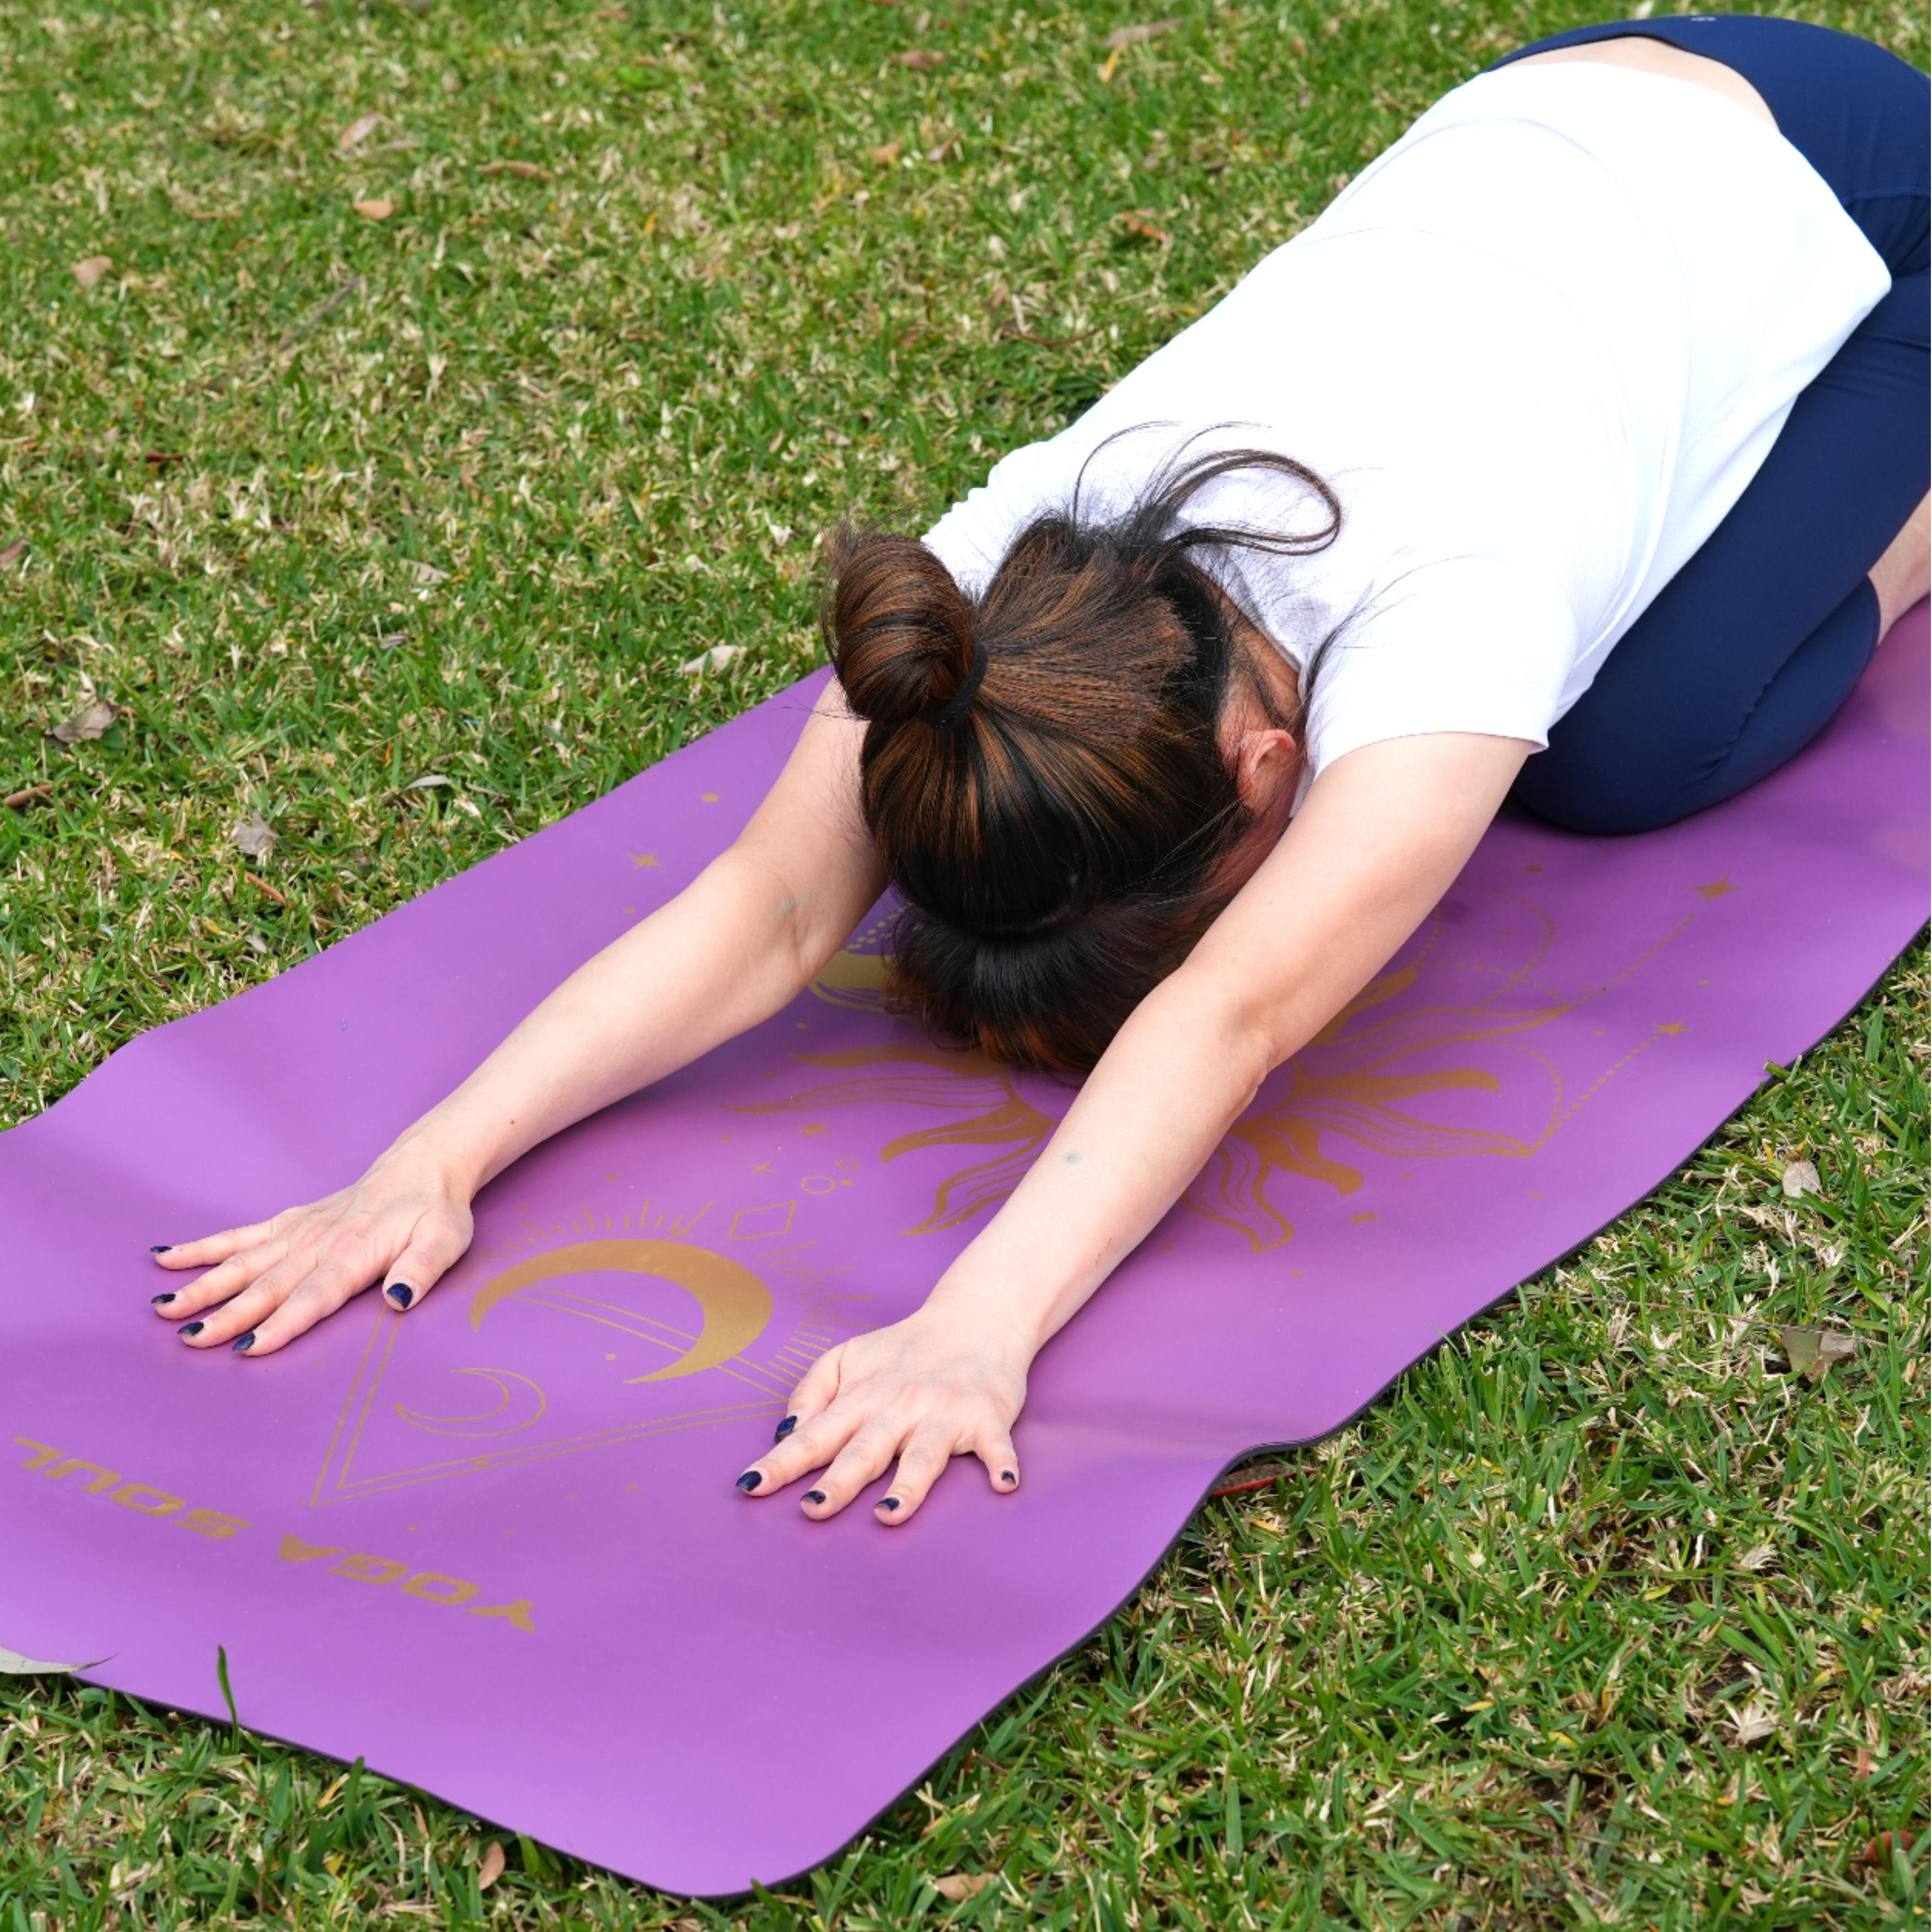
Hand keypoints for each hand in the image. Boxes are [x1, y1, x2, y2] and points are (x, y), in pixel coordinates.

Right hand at [147, 1143, 474, 1356]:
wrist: (424, 1167)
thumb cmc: (435, 1211)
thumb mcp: (444, 1240)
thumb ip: (422, 1269)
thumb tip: (400, 1297)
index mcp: (352, 1255)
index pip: (312, 1297)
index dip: (282, 1324)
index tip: (249, 1349)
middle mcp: (315, 1244)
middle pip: (266, 1286)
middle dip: (227, 1316)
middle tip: (190, 1342)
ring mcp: (296, 1232)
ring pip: (241, 1263)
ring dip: (202, 1287)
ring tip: (163, 1310)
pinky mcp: (288, 1222)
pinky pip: (238, 1235)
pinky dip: (202, 1248)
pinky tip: (165, 1258)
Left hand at [735, 1306, 1029, 1524]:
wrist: (974, 1318)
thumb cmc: (905, 1349)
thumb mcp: (847, 1357)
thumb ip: (813, 1391)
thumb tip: (786, 1433)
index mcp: (861, 1398)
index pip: (813, 1435)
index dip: (781, 1462)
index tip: (751, 1487)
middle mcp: (898, 1408)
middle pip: (864, 1450)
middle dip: (838, 1481)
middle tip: (812, 1510)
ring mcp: (944, 1413)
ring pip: (923, 1454)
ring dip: (907, 1486)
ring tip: (888, 1516)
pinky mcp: (987, 1417)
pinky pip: (994, 1445)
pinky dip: (1001, 1463)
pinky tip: (1003, 1485)